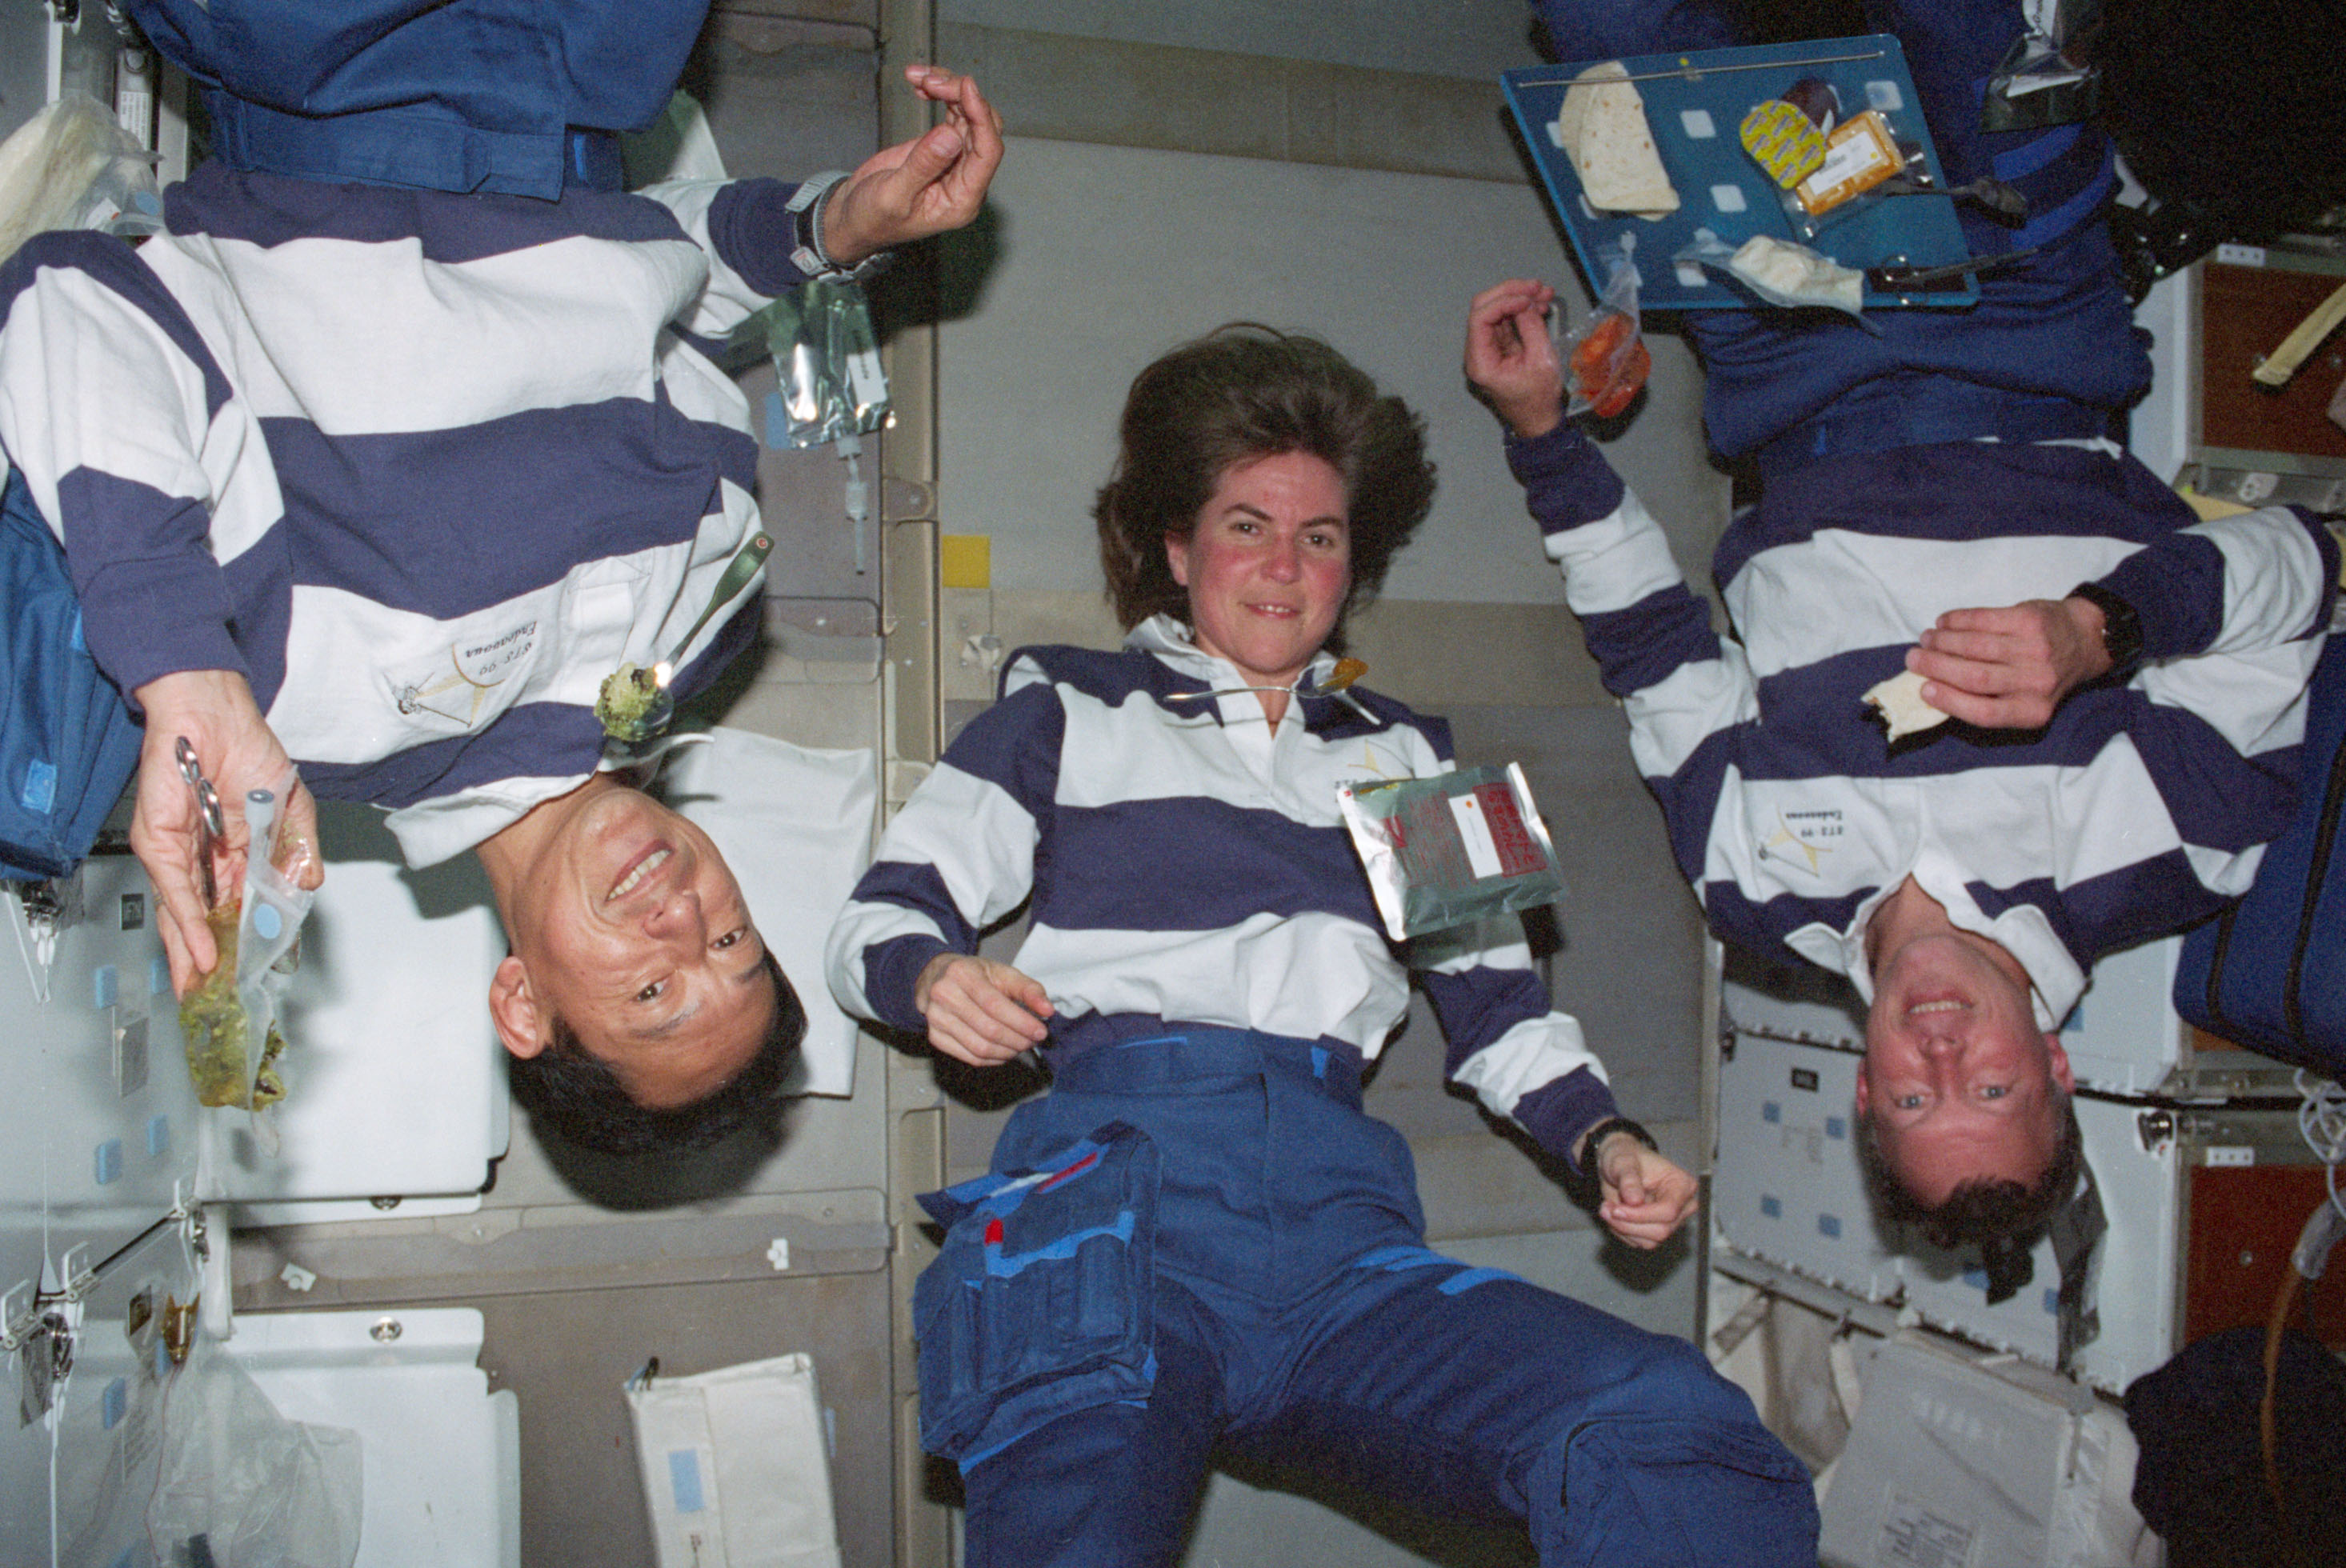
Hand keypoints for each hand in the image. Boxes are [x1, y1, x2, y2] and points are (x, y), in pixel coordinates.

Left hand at [131, 670, 322, 995]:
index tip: (257, 973)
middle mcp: (204, 859)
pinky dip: (191, 926)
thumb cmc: (247, 747)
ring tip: (206, 992)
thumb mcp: (291, 807)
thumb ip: (299, 849)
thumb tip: (310, 886)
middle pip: (205, 919)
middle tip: (219, 1000)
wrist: (211, 710)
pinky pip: (178, 893)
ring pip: (184, 915)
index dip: (246, 940)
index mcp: (235, 852)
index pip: (237, 907)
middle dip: (211, 962)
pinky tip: (204, 952)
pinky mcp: (161, 843)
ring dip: (195, 956)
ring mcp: (181, 853)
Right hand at [817, 65, 1004, 264]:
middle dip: (961, 97)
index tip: (965, 87)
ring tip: (917, 76)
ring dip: (948, 89)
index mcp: (963, 199)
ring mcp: (955, 160)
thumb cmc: (872, 218)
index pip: (987, 153)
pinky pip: (952, 113)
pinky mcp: (940, 145)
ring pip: (968, 114)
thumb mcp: (893, 195)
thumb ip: (923, 166)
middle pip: (982, 127)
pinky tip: (919, 83)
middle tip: (929, 81)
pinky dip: (939, 94)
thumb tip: (952, 136)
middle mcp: (965, 179)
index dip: (980, 116)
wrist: (852, 217)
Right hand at [915, 952, 1052, 1066]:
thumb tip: (1048, 1011)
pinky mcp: (935, 1037)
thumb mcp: (1003, 973)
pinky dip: (993, 1060)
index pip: (995, 1005)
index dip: (1021, 1022)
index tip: (1041, 1031)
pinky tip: (1005, 1052)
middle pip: (988, 1029)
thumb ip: (1029, 989)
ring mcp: (936, 1019)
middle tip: (1033, 1040)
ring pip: (979, 1047)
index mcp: (961, 973)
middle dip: (1018, 1039)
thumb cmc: (975, 976)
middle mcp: (943, 995)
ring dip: (1008, 1052)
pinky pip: (970, 1057)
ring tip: (1021, 1046)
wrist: (937, 979)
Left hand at [1464, 278, 1565, 438]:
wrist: (1539, 420)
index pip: (1480, 319)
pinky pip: (1506, 320)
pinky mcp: (1499, 346)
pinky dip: (1522, 309)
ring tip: (1545, 293)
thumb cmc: (1539, 399)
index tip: (1528, 299)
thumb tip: (1527, 301)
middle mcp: (1478, 352)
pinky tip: (1540, 303)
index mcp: (1480, 362)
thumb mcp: (1541, 361)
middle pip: (1484, 308)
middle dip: (1510, 293)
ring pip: (1496, 310)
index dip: (1503, 302)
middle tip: (1536, 286)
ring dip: (1519, 297)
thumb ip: (1531, 328)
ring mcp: (1487, 348)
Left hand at [1592, 1135, 1698, 1248]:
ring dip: (1622, 1228)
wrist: (1618, 1166)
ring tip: (1607, 1208)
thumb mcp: (1623, 1161)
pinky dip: (1622, 1232)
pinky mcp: (1657, 1231)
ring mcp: (1672, 1222)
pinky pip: (1639, 1243)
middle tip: (1606, 1208)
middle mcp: (1683, 1206)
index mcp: (1683, 1185)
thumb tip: (1635, 1200)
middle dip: (1628, 1224)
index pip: (1668, 1211)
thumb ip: (1629, 1179)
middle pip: (1661, 1230)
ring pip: (1649, 1241)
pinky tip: (1615, 1214)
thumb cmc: (1625, 1157)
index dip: (1641, 1215)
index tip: (1616, 1209)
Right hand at [1906, 597, 2111, 730]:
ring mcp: (2035, 650)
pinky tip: (1945, 622)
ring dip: (1943, 641)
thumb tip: (1932, 689)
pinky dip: (1958, 620)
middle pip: (1975, 677)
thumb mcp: (2025, 700)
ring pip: (1976, 646)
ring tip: (1927, 639)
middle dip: (1936, 666)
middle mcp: (2036, 683)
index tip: (1923, 688)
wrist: (2084, 640)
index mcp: (2031, 712)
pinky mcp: (2031, 621)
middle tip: (1914, 658)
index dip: (1949, 701)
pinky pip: (1985, 619)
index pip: (1984, 713)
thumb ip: (1988, 701)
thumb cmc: (2043, 674)